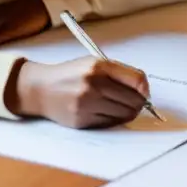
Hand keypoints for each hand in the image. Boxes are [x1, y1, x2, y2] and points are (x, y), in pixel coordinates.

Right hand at [9, 57, 150, 128]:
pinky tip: (108, 112)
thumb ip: (120, 73)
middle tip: (137, 103)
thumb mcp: (94, 64)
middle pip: (133, 100)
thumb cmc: (72, 75)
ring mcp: (86, 104)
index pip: (137, 79)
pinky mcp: (81, 120)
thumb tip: (144, 91)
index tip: (145, 93)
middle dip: (139, 103)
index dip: (145, 89)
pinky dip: (114, 119)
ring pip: (123, 114)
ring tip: (122, 107)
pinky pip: (109, 123)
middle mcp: (92, 84)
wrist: (40, 89)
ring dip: (128, 113)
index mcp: (99, 66)